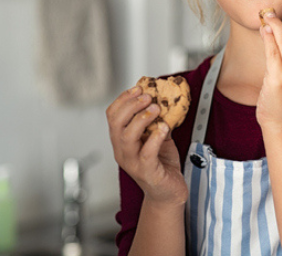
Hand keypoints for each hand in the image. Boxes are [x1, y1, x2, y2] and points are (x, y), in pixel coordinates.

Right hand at [106, 87, 187, 205]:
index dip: (123, 99)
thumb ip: (157, 121)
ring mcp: (132, 162)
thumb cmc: (162, 164)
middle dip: (131, 105)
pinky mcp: (146, 172)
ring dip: (141, 119)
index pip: (112, 115)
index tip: (138, 88)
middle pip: (116, 123)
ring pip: (127, 137)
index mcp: (122, 140)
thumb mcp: (158, 137)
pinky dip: (155, 138)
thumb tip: (163, 98)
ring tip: (156, 109)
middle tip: (148, 96)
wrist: (169, 193)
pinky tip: (164, 128)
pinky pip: (146, 152)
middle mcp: (122, 151)